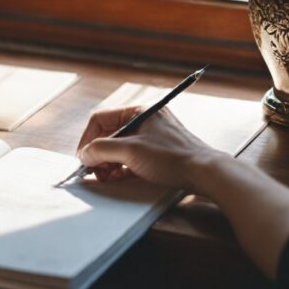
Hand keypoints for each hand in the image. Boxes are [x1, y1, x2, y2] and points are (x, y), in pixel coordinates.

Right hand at [75, 105, 225, 191]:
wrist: (205, 173)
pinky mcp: (157, 153)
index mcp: (138, 111)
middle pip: (109, 134)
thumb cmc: (172, 157)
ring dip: (108, 163)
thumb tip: (85, 154)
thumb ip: (103, 150)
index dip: (88, 139)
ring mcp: (151, 137)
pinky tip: (118, 178)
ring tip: (106, 177)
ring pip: (119, 147)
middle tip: (94, 171)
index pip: (101, 119)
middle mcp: (144, 120)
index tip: (83, 158)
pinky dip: (121, 167)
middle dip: (98, 153)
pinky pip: (131, 157)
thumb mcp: (131, 151)